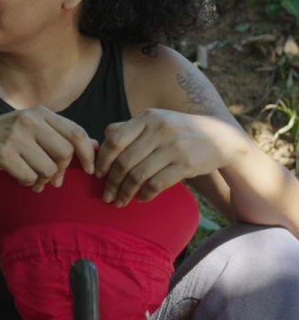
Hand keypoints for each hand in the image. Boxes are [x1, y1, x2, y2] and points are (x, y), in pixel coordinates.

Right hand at [0, 106, 95, 190]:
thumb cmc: (2, 137)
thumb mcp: (31, 128)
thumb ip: (59, 134)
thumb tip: (94, 144)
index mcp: (40, 113)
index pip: (76, 133)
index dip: (88, 154)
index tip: (90, 169)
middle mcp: (29, 121)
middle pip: (65, 153)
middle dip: (62, 170)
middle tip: (53, 177)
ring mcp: (15, 137)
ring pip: (48, 168)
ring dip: (44, 180)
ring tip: (34, 179)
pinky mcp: (3, 154)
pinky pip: (29, 177)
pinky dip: (28, 183)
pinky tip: (22, 179)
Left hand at [95, 108, 240, 205]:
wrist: (221, 138)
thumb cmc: (179, 131)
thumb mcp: (156, 121)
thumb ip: (129, 128)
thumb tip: (102, 141)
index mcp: (147, 118)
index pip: (114, 139)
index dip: (102, 160)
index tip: (97, 174)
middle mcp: (159, 130)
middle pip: (124, 161)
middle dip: (111, 182)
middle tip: (106, 195)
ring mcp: (173, 147)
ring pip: (138, 175)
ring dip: (125, 192)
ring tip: (119, 202)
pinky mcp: (185, 164)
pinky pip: (157, 184)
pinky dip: (145, 194)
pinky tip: (140, 199)